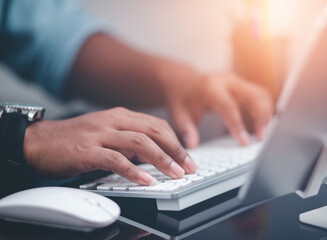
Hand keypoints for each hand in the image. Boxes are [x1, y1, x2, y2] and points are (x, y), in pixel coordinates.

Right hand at [23, 107, 196, 183]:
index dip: (176, 141)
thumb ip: (129, 140)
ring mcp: (101, 134)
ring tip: (175, 174)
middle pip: (154, 131)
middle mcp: (113, 120)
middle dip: (176, 150)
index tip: (188, 156)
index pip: (157, 124)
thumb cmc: (76, 139)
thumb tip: (154, 154)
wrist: (40, 141)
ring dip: (162, 159)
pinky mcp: (87, 150)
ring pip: (140, 143)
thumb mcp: (107, 133)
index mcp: (120, 115)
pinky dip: (134, 171)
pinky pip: (116, 159)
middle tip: (189, 166)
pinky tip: (146, 181)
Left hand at [159, 65, 272, 147]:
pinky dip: (265, 109)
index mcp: (210, 88)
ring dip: (266, 114)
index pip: (229, 107)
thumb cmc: (182, 98)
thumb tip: (192, 145)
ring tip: (263, 134)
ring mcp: (236, 81)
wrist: (183, 81)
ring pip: (261, 94)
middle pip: (253, 96)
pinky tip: (262, 124)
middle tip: (260, 139)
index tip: (245, 142)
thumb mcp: (178, 114)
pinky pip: (260, 94)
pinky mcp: (242, 84)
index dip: (238, 126)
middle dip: (261, 118)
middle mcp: (226, 81)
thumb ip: (185, 129)